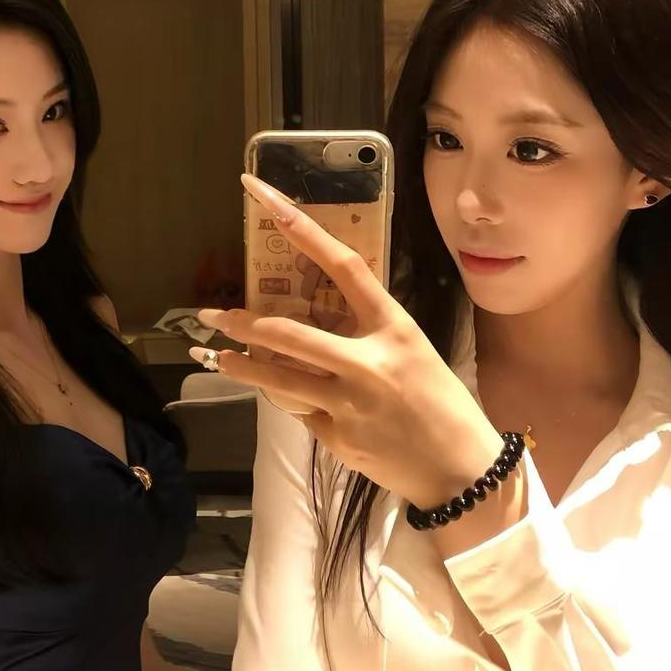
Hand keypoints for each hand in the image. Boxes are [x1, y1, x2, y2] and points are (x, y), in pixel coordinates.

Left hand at [193, 175, 503, 510]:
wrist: (459, 470)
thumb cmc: (441, 404)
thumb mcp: (413, 351)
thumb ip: (371, 331)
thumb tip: (324, 313)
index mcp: (394, 328)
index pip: (343, 265)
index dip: (301, 229)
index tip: (265, 201)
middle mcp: (368, 360)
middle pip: (288, 332)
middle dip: (242, 323)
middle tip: (211, 316)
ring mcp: (349, 402)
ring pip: (276, 378)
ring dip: (240, 366)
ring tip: (218, 357)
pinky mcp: (337, 436)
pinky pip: (300, 411)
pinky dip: (293, 404)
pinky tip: (296, 403)